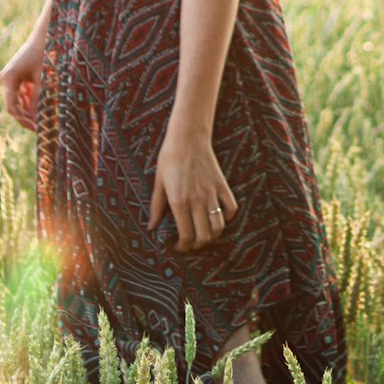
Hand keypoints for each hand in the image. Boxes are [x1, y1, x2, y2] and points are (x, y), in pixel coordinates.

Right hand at [0, 38, 42, 132]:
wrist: (44, 35)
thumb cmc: (44, 55)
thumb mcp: (42, 79)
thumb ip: (38, 99)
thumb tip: (35, 119)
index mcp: (8, 79)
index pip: (12, 107)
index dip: (23, 120)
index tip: (36, 128)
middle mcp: (6, 79)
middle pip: (14, 106)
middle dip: (26, 117)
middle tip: (41, 127)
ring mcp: (10, 78)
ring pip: (18, 101)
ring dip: (29, 110)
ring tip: (44, 119)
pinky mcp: (17, 77)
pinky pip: (22, 94)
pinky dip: (31, 101)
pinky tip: (42, 107)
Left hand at [148, 124, 238, 252]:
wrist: (188, 136)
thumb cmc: (169, 157)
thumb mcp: (159, 182)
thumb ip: (156, 207)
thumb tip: (151, 227)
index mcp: (179, 201)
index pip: (186, 235)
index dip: (183, 247)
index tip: (178, 247)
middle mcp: (197, 200)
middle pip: (204, 236)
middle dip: (197, 245)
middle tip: (190, 243)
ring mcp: (212, 193)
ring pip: (219, 226)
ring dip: (212, 235)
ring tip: (204, 234)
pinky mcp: (222, 185)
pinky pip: (231, 208)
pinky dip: (227, 217)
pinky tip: (218, 216)